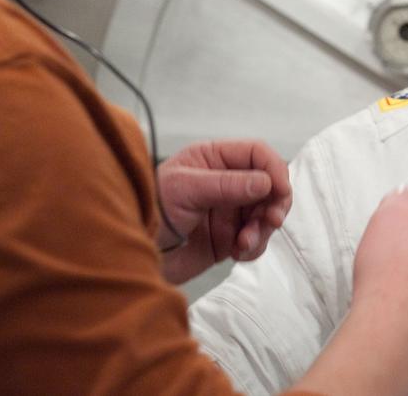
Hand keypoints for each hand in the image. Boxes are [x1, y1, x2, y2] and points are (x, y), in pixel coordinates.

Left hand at [155, 140, 292, 283]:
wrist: (127, 253)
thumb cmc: (148, 209)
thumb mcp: (185, 190)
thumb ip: (227, 185)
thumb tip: (267, 182)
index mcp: (214, 159)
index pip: (257, 154)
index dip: (274, 169)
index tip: (280, 191)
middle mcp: (226, 182)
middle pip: (269, 185)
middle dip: (274, 204)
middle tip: (271, 221)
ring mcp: (228, 212)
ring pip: (265, 215)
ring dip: (262, 230)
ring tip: (243, 244)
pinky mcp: (227, 239)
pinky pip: (255, 241)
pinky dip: (254, 248)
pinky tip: (237, 254)